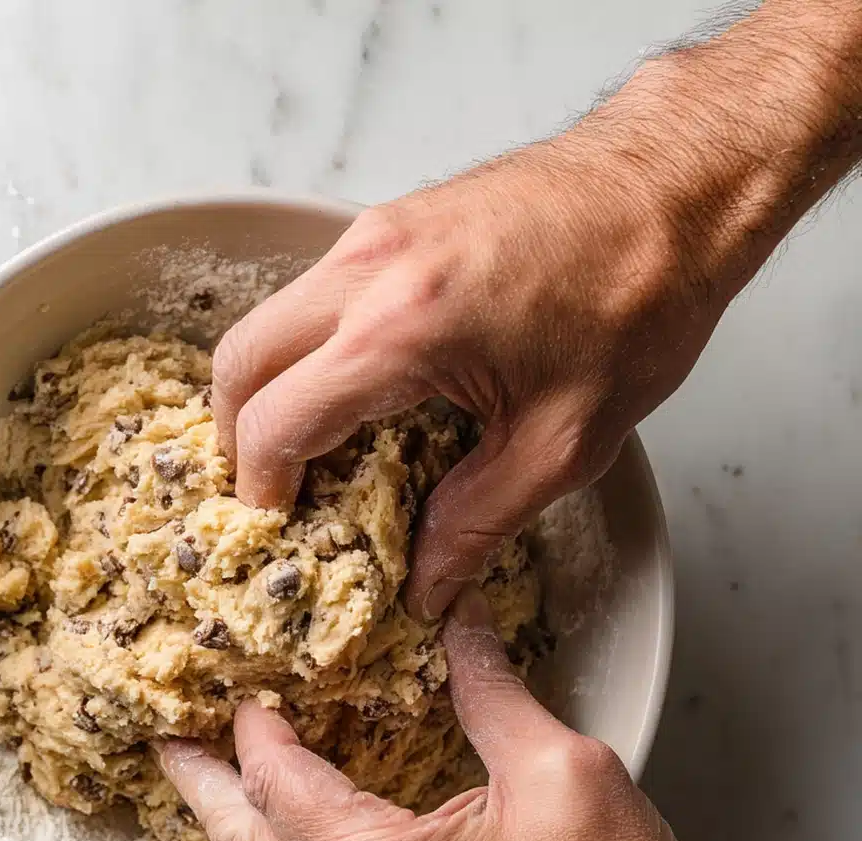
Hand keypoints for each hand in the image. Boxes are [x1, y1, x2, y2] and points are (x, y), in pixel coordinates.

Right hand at [213, 137, 718, 621]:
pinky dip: (303, 352)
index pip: (274, 421)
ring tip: (310, 450)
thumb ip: (476, 522)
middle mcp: (366, 272)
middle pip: (237, 362)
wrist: (677, 183)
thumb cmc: (638, 297)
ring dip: (267, 391)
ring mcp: (370, 235)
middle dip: (237, 438)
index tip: (278, 525)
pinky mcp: (387, 221)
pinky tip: (351, 391)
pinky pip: (309, 296)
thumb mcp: (564, 442)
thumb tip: (426, 583)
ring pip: (266, 323)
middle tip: (273, 493)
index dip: (260, 488)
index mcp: (400, 332)